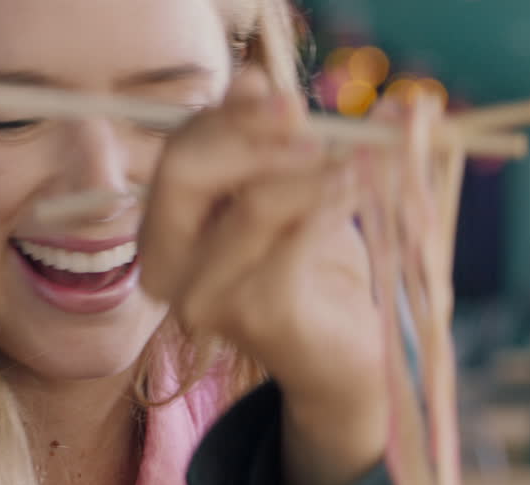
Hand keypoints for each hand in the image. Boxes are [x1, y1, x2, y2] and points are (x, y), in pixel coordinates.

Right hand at [138, 70, 435, 484]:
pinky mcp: (257, 315)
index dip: (226, 116)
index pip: (177, 153)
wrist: (349, 361)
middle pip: (187, 171)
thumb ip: (273, 145)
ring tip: (361, 162)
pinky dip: (333, 206)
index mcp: (165, 233)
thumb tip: (260, 78)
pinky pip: (294, 242)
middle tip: (317, 130)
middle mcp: (167, 269)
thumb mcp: (292, 196)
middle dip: (255, 137)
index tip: (279, 93)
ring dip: (314, 171)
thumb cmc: (317, 273)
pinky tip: (363, 191)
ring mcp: (206, 298)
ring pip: (253, 204)